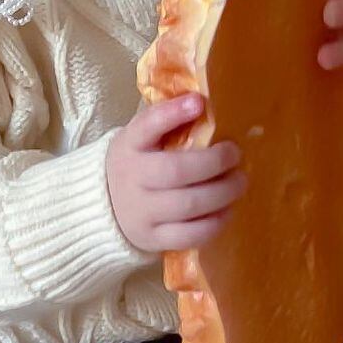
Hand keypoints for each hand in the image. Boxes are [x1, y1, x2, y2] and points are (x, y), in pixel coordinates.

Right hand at [107, 92, 245, 251]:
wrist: (103, 207)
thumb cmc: (137, 163)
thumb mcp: (141, 138)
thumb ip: (167, 122)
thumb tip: (205, 104)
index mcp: (129, 146)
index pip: (147, 125)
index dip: (173, 113)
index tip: (199, 102)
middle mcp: (132, 178)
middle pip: (177, 171)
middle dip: (215, 162)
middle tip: (235, 155)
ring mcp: (142, 213)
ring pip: (188, 205)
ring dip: (223, 192)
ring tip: (240, 181)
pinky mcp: (153, 239)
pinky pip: (191, 235)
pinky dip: (216, 222)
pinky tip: (227, 209)